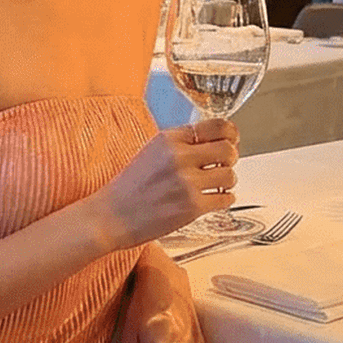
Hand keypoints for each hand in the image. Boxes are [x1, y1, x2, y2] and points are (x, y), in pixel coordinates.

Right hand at [92, 117, 238, 250]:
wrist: (111, 217)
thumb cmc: (129, 187)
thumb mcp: (151, 152)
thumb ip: (180, 144)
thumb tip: (214, 142)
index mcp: (168, 139)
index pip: (216, 126)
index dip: (230, 134)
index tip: (231, 139)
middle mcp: (179, 157)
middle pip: (228, 149)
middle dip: (230, 158)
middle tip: (223, 165)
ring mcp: (187, 183)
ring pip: (230, 175)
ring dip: (227, 181)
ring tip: (215, 185)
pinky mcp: (193, 207)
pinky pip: (225, 199)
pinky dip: (223, 200)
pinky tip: (213, 200)